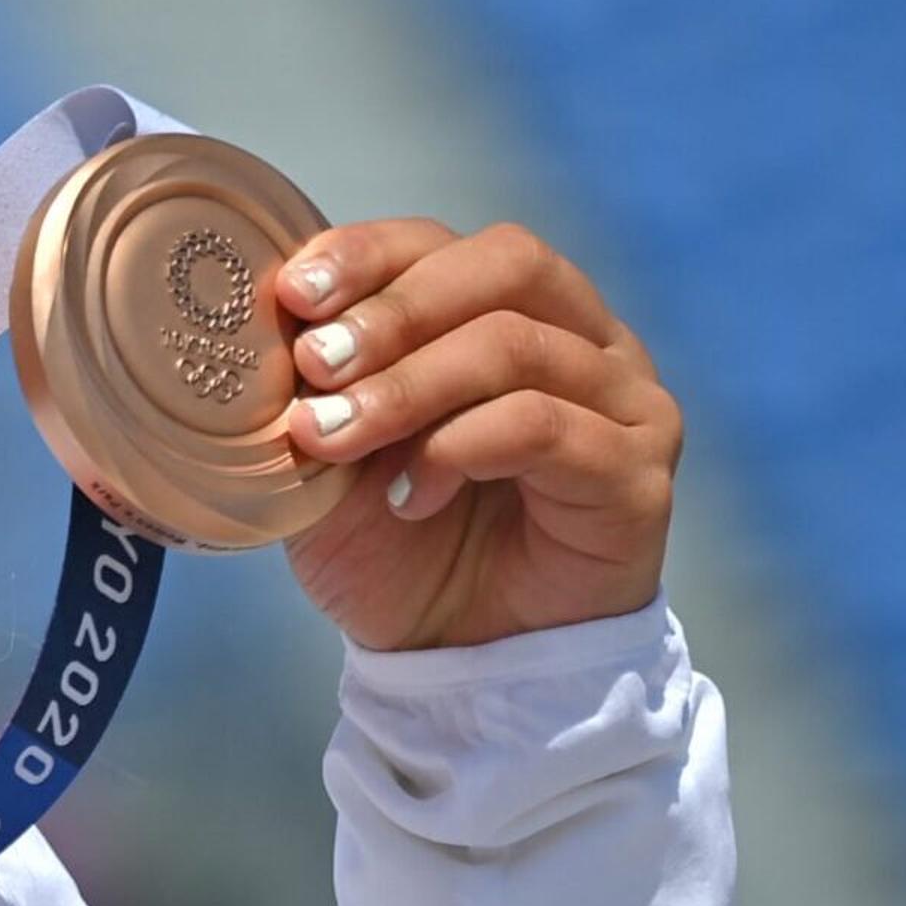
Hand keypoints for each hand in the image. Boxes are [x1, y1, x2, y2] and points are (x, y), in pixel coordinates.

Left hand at [270, 220, 681, 651]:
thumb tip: (268, 321)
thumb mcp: (332, 458)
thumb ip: (317, 389)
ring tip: (334, 437)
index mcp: (509, 309)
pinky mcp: (637, 475)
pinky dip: (459, 449)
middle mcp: (584, 337)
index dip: (367, 255)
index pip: (443, 244)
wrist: (459, 661)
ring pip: (518, 345)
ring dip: (409, 385)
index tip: (294, 295)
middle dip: (394, 308)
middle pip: (505, 265)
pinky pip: (547, 427)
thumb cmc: (398, 545)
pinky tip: (409, 496)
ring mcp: (624, 401)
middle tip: (316, 362)